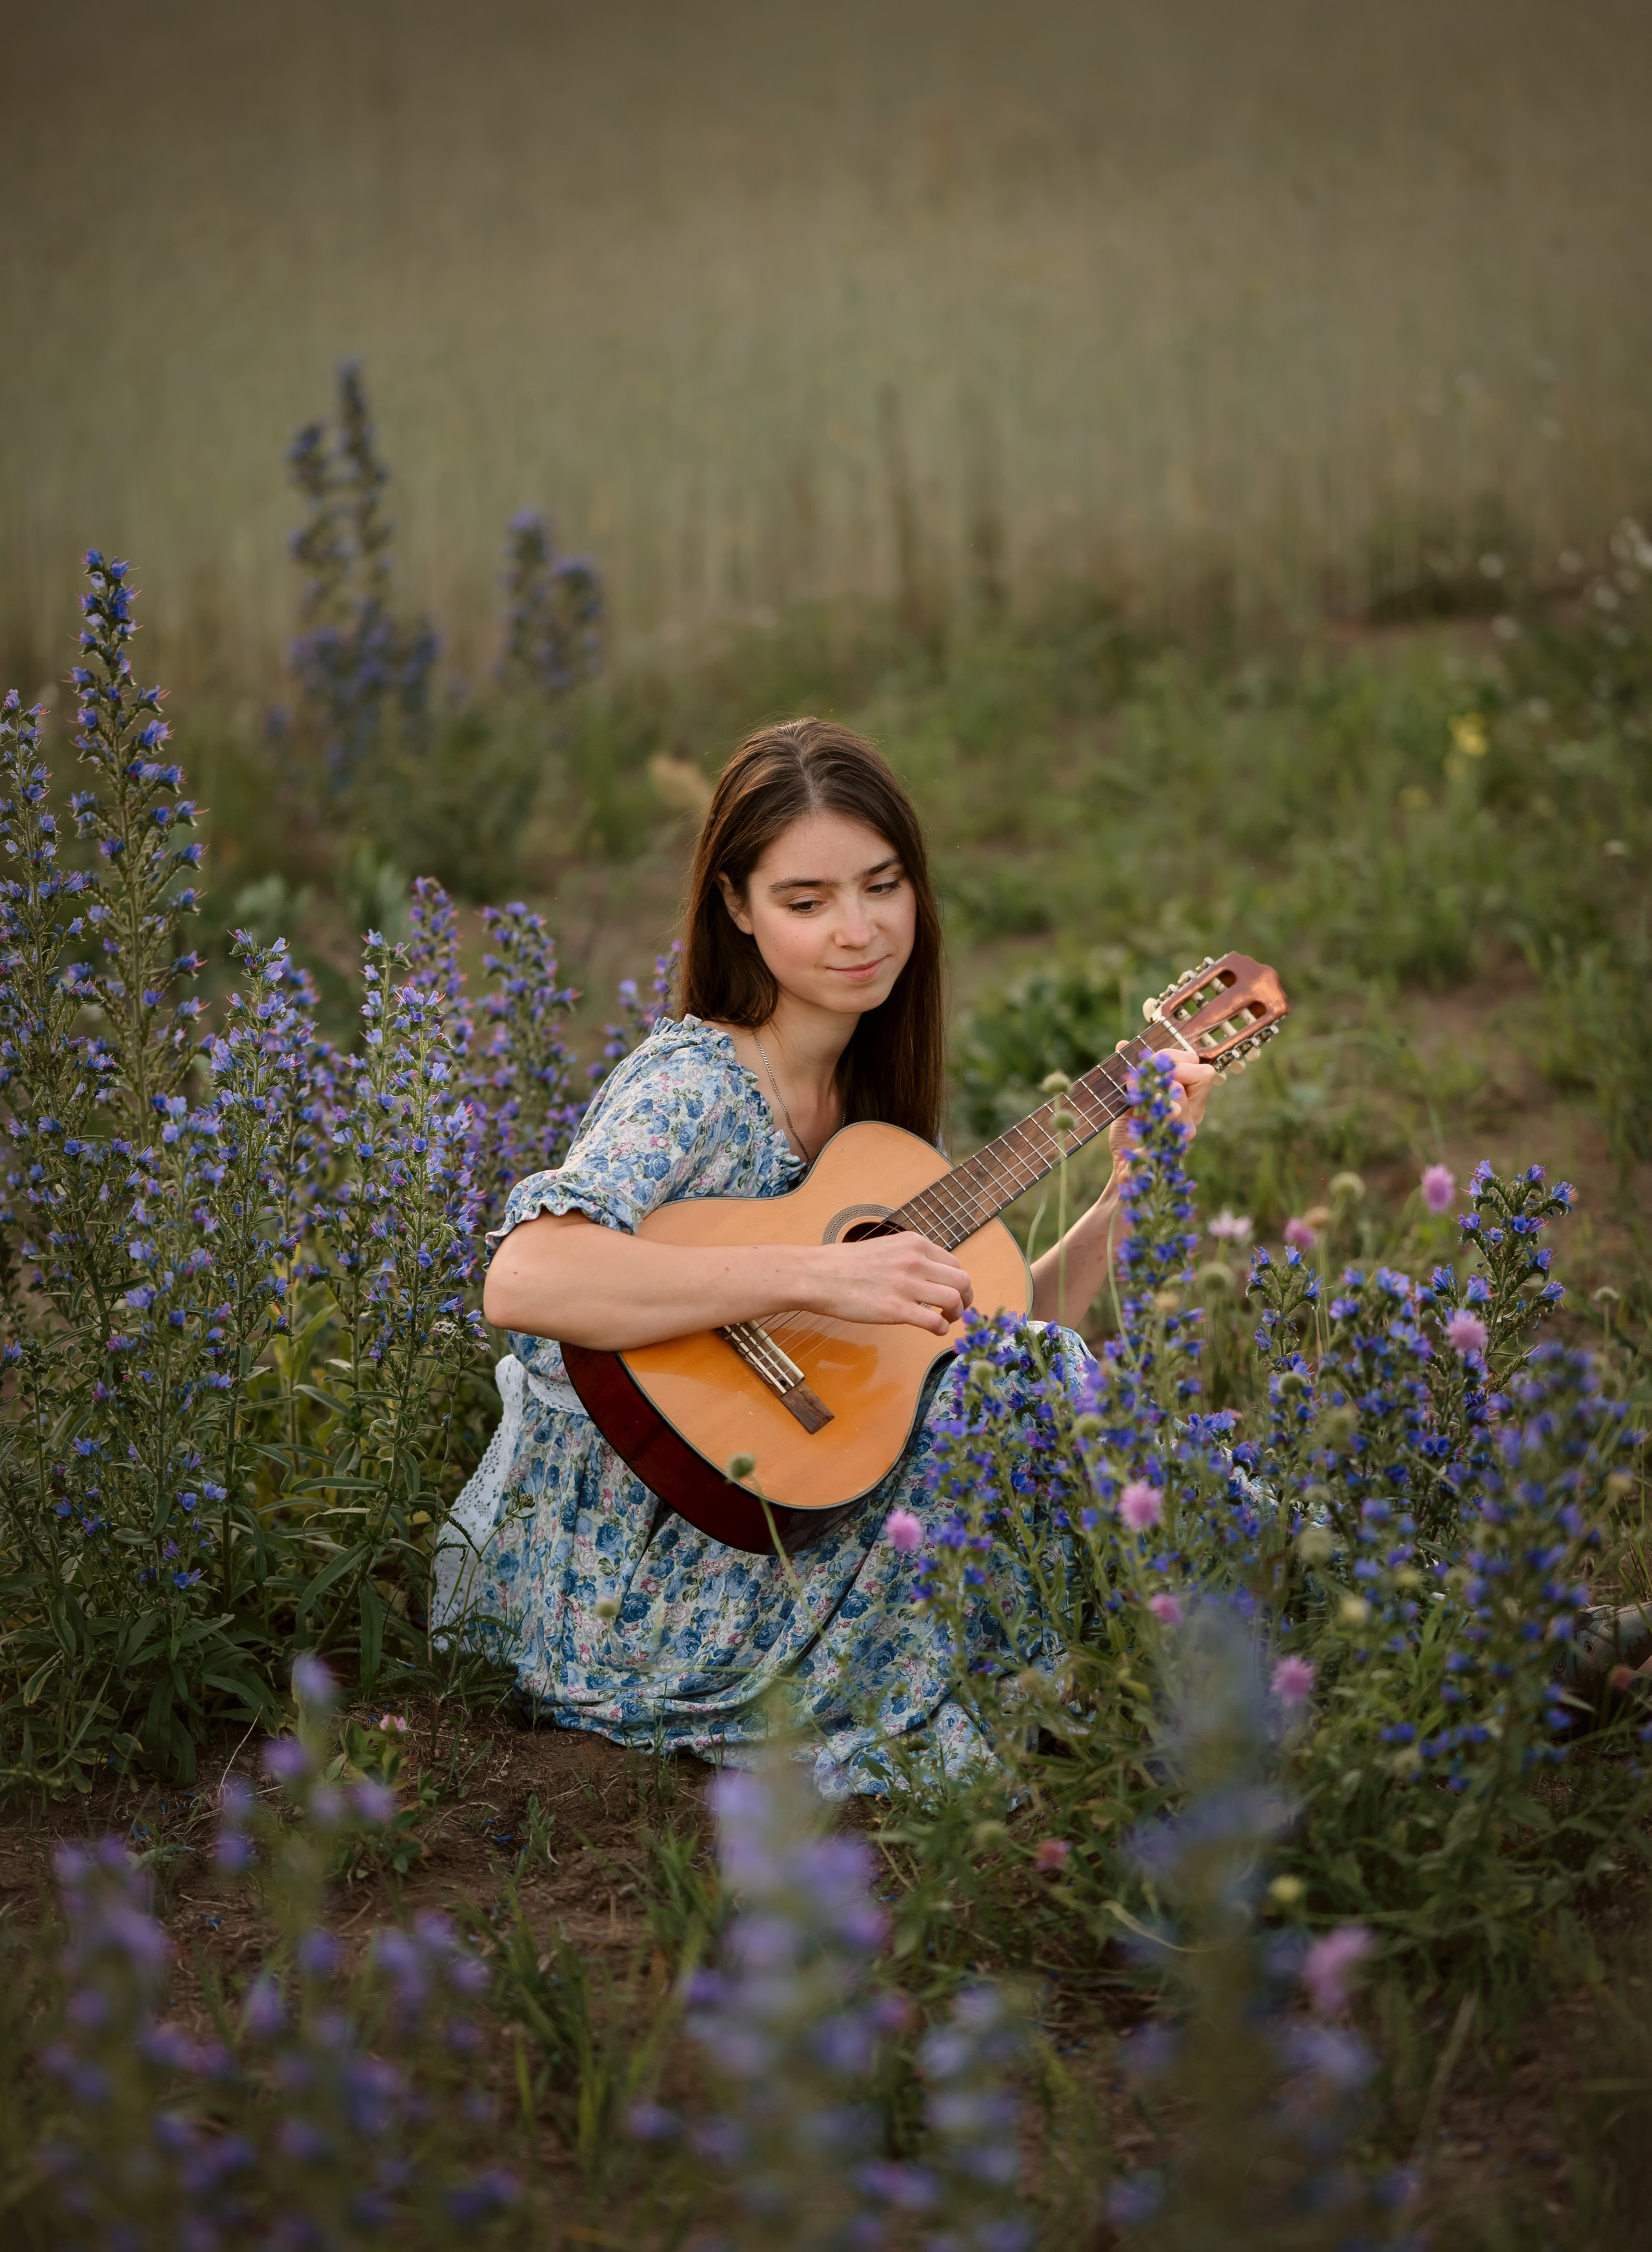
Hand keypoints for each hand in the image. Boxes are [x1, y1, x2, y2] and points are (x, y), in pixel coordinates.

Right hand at [803, 1231, 975, 1334]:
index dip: (957, 1281)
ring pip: (954, 1300)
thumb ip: (908, 1257)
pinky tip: (934, 1331)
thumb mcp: (885, 1248)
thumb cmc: (844, 1264)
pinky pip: (934, 1322)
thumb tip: (926, 1274)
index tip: (953, 1292)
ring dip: (957, 1314)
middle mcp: (916, 1261)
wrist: (818, 1275)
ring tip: (947, 1321)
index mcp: (914, 1243)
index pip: (953, 1263)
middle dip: (966, 1297)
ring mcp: (907, 1285)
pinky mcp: (897, 1310)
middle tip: (959, 1309)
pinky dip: (941, 1329)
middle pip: (962, 1280)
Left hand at [1105, 1040, 1218, 1168]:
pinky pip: (1172, 1116)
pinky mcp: (1175, 1142)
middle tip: (1148, 1076)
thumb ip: (1132, 1074)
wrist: (1125, 1171)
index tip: (1150, 1063)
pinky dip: (1154, 1105)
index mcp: (1189, 1098)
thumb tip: (1122, 1045)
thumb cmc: (1131, 1135)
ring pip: (1184, 1093)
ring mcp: (1187, 1128)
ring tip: (1142, 1092)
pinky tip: (1141, 1109)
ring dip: (1160, 1085)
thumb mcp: (1130, 1099)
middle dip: (1172, 1067)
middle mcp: (1193, 1112)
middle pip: (1203, 1074)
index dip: (1175, 1058)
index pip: (1197, 1066)